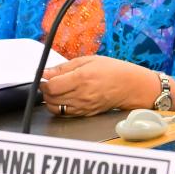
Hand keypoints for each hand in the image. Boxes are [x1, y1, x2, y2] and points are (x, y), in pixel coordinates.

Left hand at [42, 55, 156, 117]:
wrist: (130, 86)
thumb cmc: (112, 70)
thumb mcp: (88, 60)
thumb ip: (64, 67)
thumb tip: (45, 72)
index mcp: (81, 78)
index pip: (51, 86)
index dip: (44, 81)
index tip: (45, 76)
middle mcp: (81, 95)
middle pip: (50, 98)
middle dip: (46, 90)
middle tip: (51, 82)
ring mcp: (83, 106)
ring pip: (55, 108)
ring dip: (51, 99)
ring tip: (58, 90)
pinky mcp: (85, 113)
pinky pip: (65, 113)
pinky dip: (60, 107)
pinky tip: (65, 98)